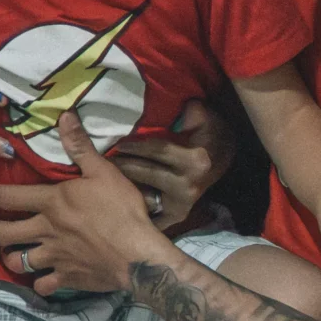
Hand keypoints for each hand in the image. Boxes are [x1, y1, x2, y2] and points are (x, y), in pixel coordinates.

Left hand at [0, 111, 170, 295]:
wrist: (137, 254)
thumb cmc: (120, 209)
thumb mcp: (103, 171)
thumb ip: (80, 147)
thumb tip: (64, 115)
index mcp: (51, 203)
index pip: (10, 197)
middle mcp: (45, 231)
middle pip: (4, 233)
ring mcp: (53, 258)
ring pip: (17, 262)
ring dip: (10, 257)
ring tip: (10, 253)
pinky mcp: (66, 278)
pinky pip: (42, 286)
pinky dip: (38, 283)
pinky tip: (41, 279)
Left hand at [107, 98, 232, 232]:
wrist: (222, 158)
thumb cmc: (208, 132)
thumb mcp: (204, 116)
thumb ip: (192, 110)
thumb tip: (180, 105)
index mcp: (194, 161)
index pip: (158, 151)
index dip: (135, 146)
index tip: (115, 144)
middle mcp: (187, 185)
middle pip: (146, 174)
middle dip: (121, 167)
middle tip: (98, 162)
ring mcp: (182, 204)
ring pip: (143, 195)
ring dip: (122, 188)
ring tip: (100, 181)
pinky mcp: (177, 215)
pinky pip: (150, 215)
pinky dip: (134, 210)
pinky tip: (115, 203)